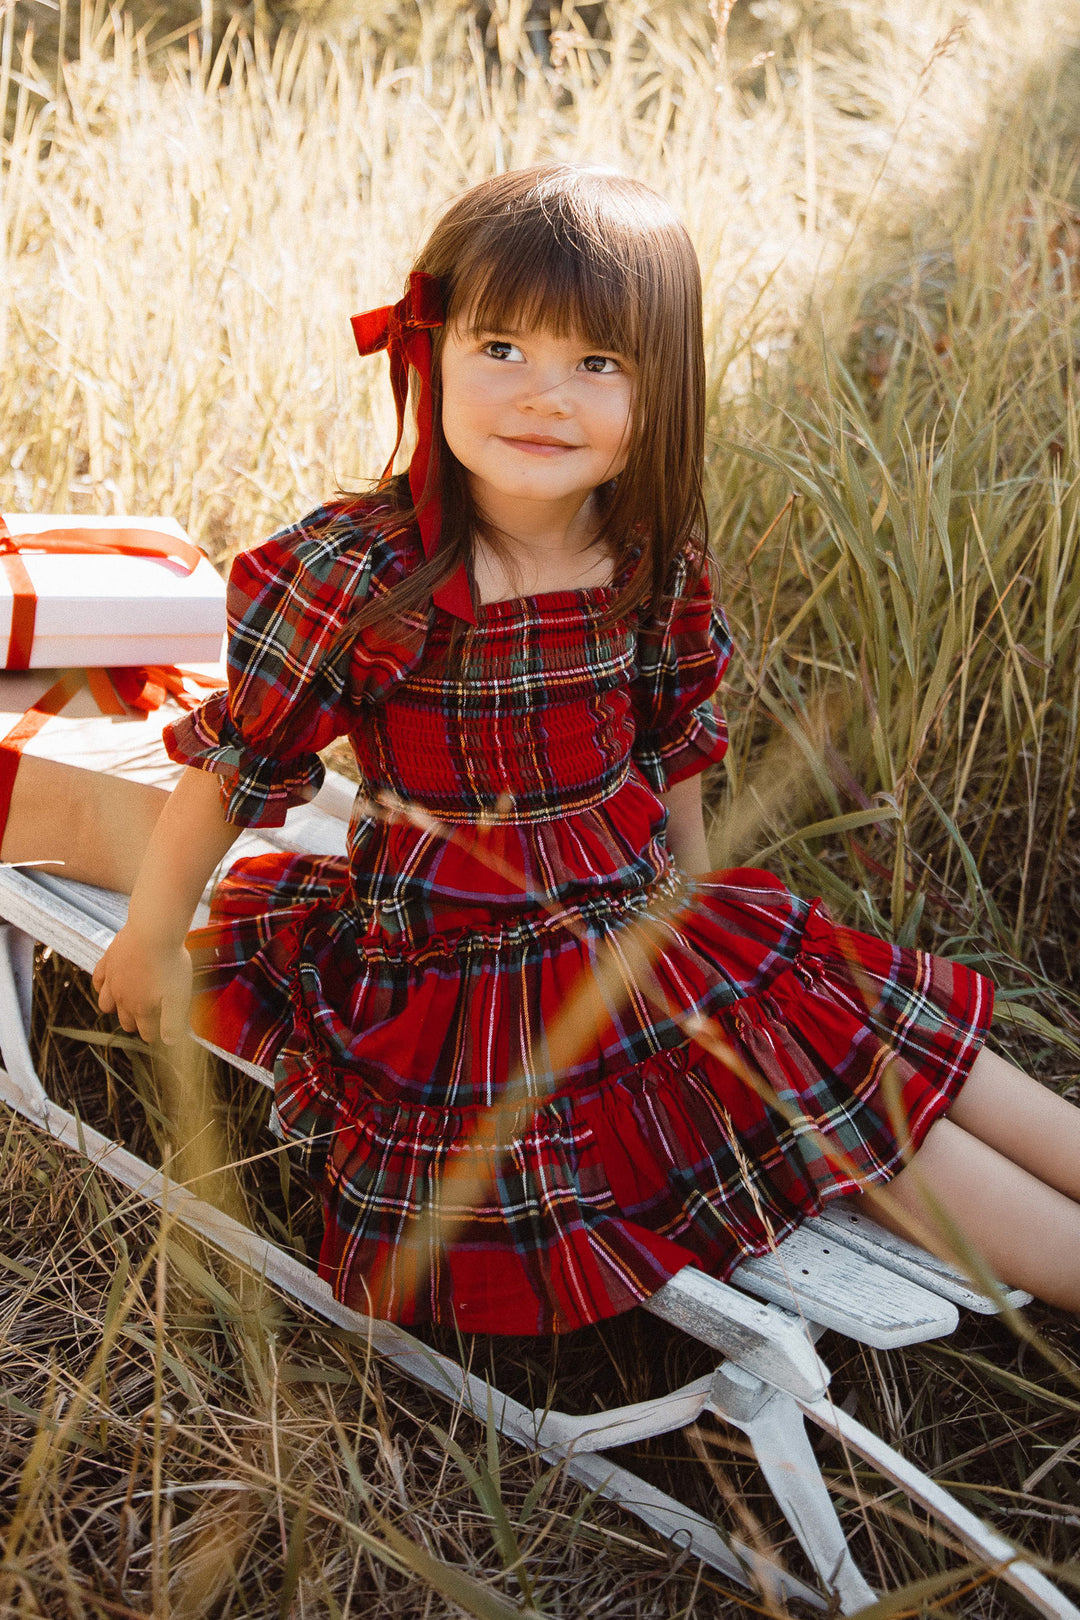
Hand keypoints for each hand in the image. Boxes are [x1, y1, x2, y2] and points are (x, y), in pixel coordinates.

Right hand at [92, 922, 193, 1045]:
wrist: (153, 931)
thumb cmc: (170, 963)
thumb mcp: (179, 997)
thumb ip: (173, 1022)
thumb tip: (169, 1043)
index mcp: (142, 1009)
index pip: (145, 1032)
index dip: (154, 1035)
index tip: (159, 1034)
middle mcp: (123, 998)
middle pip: (125, 1021)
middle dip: (135, 1024)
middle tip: (146, 1020)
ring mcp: (112, 980)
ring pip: (105, 1003)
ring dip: (114, 1008)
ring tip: (126, 1004)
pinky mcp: (108, 961)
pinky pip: (98, 979)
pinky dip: (101, 986)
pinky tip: (108, 984)